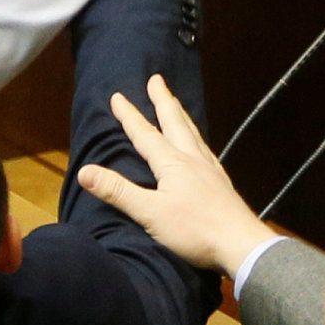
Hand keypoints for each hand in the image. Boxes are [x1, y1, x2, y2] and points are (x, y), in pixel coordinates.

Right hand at [76, 72, 275, 278]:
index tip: (118, 96)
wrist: (240, 244)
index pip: (146, 134)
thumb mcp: (149, 213)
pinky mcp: (221, 183)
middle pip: (175, 123)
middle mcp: (193, 159)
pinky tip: (200, 146)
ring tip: (176, 104)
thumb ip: (117, 192)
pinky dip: (197, 138)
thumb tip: (83, 171)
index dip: (130, 116)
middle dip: (162, 100)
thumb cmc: (194, 230)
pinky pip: (205, 150)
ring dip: (181, 116)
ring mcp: (210, 170)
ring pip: (193, 134)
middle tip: (157, 79)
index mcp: (173, 164)